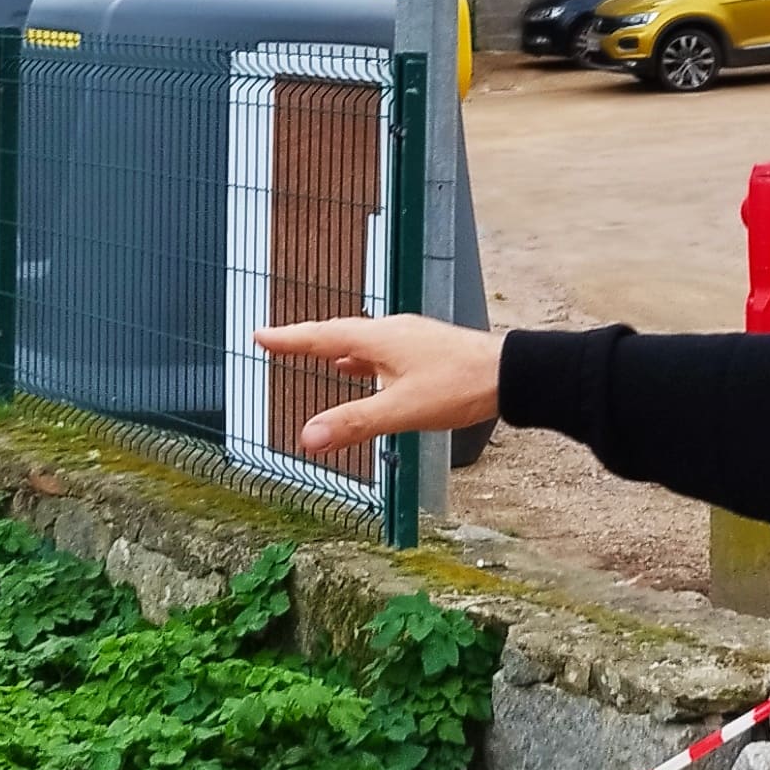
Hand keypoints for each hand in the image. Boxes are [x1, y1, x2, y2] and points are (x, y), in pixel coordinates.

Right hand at [257, 314, 509, 453]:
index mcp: (379, 339)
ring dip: (335, 347)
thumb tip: (308, 437)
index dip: (289, 338)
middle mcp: (392, 331)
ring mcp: (410, 338)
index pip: (322, 336)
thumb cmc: (459, 387)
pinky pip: (382, 349)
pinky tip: (363, 367)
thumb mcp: (401, 410)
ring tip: (316, 354)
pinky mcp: (426, 349)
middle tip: (277, 341)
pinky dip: (362, 357)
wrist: (510, 374)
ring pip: (362, 340)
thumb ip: (354, 423)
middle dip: (306, 339)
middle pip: (338, 332)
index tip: (260, 335)